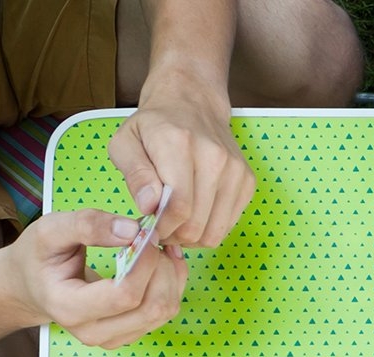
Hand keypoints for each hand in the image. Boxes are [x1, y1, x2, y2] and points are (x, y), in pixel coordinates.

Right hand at [0, 209, 187, 348]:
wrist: (31, 285)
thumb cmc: (39, 256)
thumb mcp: (50, 229)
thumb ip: (88, 225)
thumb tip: (132, 230)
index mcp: (69, 308)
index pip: (125, 295)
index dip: (145, 263)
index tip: (146, 233)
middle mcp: (93, 332)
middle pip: (152, 307)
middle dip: (161, 268)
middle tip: (153, 238)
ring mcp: (113, 338)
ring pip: (164, 311)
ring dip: (170, 276)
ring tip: (158, 248)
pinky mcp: (129, 335)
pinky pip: (165, 313)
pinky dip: (171, 285)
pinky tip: (160, 263)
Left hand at [108, 72, 254, 246]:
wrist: (192, 103)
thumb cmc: (154, 126)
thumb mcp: (125, 142)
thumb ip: (134, 175)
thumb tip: (149, 206)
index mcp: (180, 144)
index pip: (179, 207)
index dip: (163, 227)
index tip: (151, 226)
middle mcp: (214, 157)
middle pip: (198, 224)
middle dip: (176, 235)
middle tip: (162, 226)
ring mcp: (236, 170)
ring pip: (215, 231)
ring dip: (193, 236)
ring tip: (177, 222)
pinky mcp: (247, 181)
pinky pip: (228, 224)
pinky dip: (210, 227)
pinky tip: (196, 213)